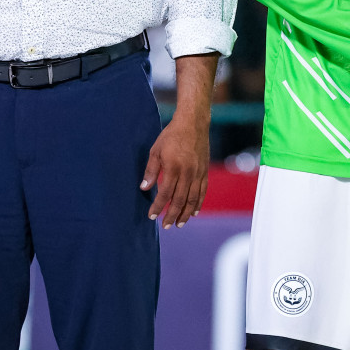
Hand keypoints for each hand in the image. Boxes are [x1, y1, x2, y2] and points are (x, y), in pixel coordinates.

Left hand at [141, 110, 209, 228]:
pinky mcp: (204, 171)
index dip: (158, 207)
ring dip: (186, 213)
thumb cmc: (171, 136)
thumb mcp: (155, 150)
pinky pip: (203, 191)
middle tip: (166, 226)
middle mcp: (188, 172)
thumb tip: (144, 188)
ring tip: (179, 224)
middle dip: (172, 215)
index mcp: (173, 168)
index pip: (165, 194)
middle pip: (180, 200)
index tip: (152, 216)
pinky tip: (194, 212)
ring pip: (193, 199)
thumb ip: (151, 171)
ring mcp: (198, 173)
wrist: (193, 123)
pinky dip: (198, 203)